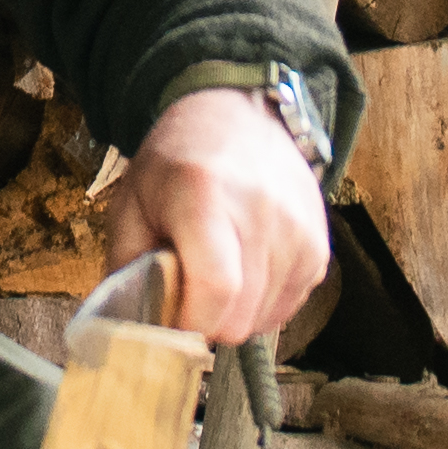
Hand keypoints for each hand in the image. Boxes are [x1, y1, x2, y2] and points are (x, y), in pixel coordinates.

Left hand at [95, 89, 330, 346]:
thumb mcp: (130, 204)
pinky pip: (288, 307)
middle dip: (207, 323)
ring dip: (234, 313)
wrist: (237, 118)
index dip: (188, 322)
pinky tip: (244, 270)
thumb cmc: (176, 164)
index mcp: (205, 196)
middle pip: (240, 317)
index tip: (168, 319)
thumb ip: (127, 268)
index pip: (215, 289)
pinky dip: (261, 304)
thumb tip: (131, 330)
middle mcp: (262, 212)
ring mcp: (299, 231)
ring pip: (264, 320)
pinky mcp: (320, 247)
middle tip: (187, 296)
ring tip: (216, 273)